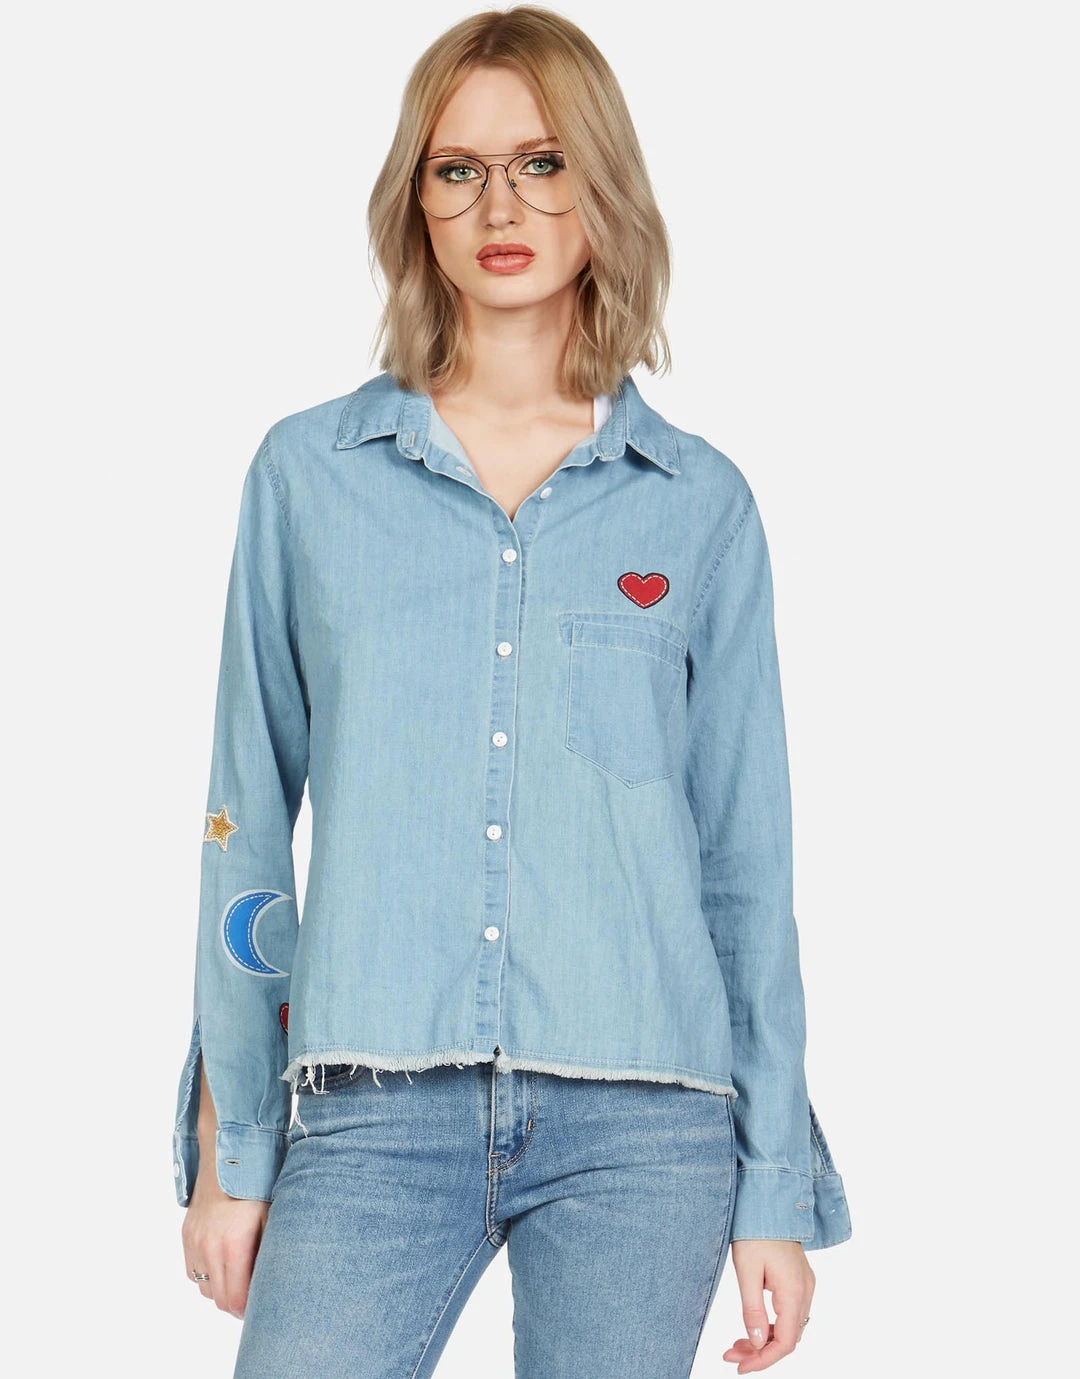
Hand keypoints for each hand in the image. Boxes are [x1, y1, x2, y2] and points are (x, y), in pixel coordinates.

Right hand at [181, 1161, 269, 1319]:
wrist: (229, 1154)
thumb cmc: (259, 1185)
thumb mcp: (274, 1219)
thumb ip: (269, 1256)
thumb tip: (272, 1286)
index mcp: (233, 1245)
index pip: (234, 1300)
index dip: (249, 1310)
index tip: (262, 1305)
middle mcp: (208, 1246)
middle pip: (219, 1299)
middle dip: (237, 1303)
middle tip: (255, 1296)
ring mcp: (194, 1241)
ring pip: (205, 1288)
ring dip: (222, 1289)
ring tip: (241, 1276)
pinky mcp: (187, 1234)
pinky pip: (193, 1271)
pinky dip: (207, 1275)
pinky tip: (223, 1262)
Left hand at [722, 1240, 814, 1371]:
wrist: (769, 1201)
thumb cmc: (755, 1231)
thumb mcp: (747, 1271)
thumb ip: (753, 1310)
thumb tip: (758, 1344)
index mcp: (794, 1291)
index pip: (786, 1342)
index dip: (764, 1360)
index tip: (740, 1367)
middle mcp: (805, 1292)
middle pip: (788, 1338)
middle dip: (760, 1352)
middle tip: (731, 1355)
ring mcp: (805, 1286)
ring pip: (789, 1327)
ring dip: (765, 1341)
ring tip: (737, 1344)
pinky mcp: (799, 1280)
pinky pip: (789, 1314)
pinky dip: (772, 1326)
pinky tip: (754, 1327)